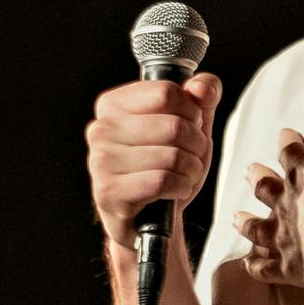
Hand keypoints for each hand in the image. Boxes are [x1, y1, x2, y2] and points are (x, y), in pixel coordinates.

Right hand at [85, 72, 222, 251]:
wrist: (148, 219)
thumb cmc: (165, 168)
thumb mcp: (190, 128)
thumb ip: (202, 99)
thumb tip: (202, 86)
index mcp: (113, 105)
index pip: (167, 92)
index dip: (191, 111)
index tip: (189, 125)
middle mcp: (100, 129)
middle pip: (173, 125)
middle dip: (196, 145)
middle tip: (192, 156)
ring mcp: (100, 161)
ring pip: (171, 155)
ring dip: (191, 169)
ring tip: (185, 175)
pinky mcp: (108, 191)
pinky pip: (161, 181)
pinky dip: (180, 187)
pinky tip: (175, 191)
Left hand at [234, 85, 303, 303]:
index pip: (291, 152)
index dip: (288, 142)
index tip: (284, 134)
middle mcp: (289, 203)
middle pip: (267, 187)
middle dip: (258, 177)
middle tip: (248, 171)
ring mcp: (286, 236)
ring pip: (258, 228)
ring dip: (247, 222)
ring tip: (237, 217)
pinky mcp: (290, 267)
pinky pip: (266, 268)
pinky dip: (256, 265)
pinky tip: (249, 264)